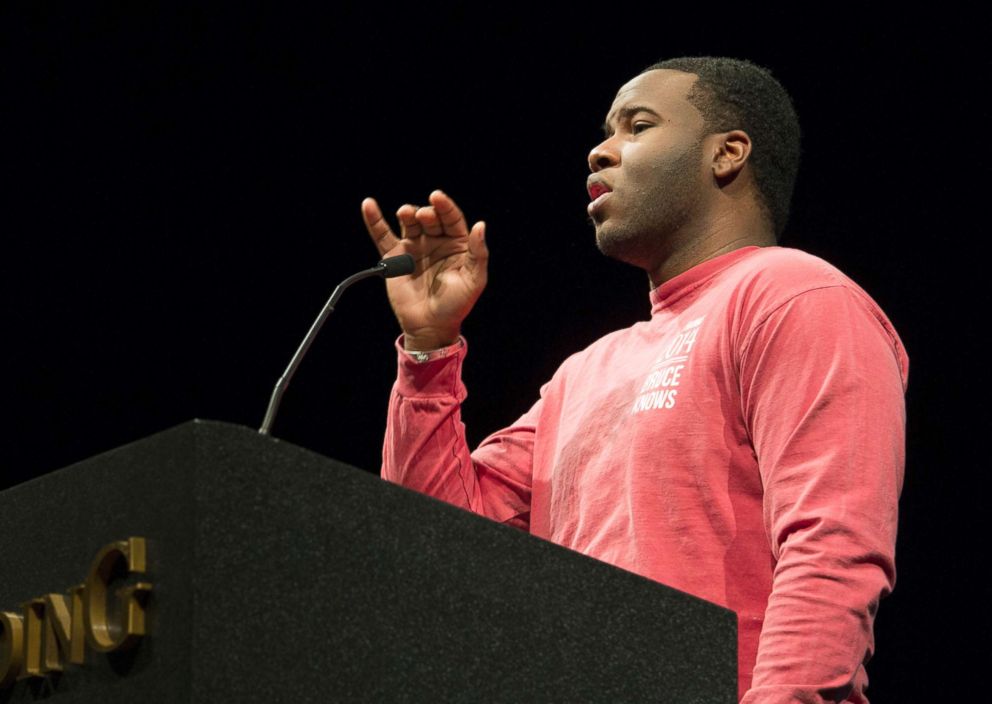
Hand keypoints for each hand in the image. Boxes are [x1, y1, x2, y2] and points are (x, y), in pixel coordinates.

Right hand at [362, 190, 487, 349]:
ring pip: (408, 223)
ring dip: (406, 213)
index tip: (437, 197)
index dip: (445, 206)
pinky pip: (382, 236)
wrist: (430, 326)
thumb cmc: (456, 304)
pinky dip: (374, 220)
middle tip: (423, 217)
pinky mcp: (394, 257)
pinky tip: (368, 204)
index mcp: (456, 243)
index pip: (451, 219)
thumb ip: (477, 253)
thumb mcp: (474, 280)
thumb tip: (480, 225)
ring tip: (404, 213)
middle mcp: (434, 241)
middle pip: (429, 218)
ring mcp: (413, 247)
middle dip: (426, 213)